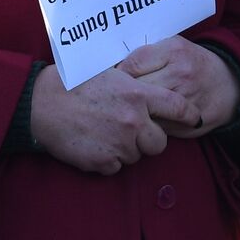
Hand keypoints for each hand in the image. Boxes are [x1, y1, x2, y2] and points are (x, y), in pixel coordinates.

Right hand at [29, 64, 200, 174]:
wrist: (44, 103)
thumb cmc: (76, 82)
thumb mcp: (113, 73)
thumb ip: (136, 82)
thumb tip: (156, 79)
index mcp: (139, 94)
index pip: (178, 107)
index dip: (190, 115)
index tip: (195, 118)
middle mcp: (134, 120)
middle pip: (160, 143)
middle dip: (150, 139)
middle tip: (133, 131)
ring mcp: (119, 142)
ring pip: (137, 156)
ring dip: (127, 149)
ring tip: (106, 132)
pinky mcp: (103, 161)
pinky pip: (115, 166)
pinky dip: (108, 160)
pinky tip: (94, 143)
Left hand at [117, 37, 239, 137]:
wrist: (228, 86)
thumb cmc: (193, 64)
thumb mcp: (174, 48)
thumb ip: (148, 54)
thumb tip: (114, 68)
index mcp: (173, 51)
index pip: (132, 64)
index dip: (118, 75)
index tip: (113, 81)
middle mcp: (180, 74)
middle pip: (137, 90)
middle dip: (123, 97)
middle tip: (117, 99)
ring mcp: (184, 99)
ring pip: (145, 111)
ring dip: (134, 113)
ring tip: (129, 111)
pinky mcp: (187, 121)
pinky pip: (157, 127)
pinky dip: (149, 125)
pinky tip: (147, 120)